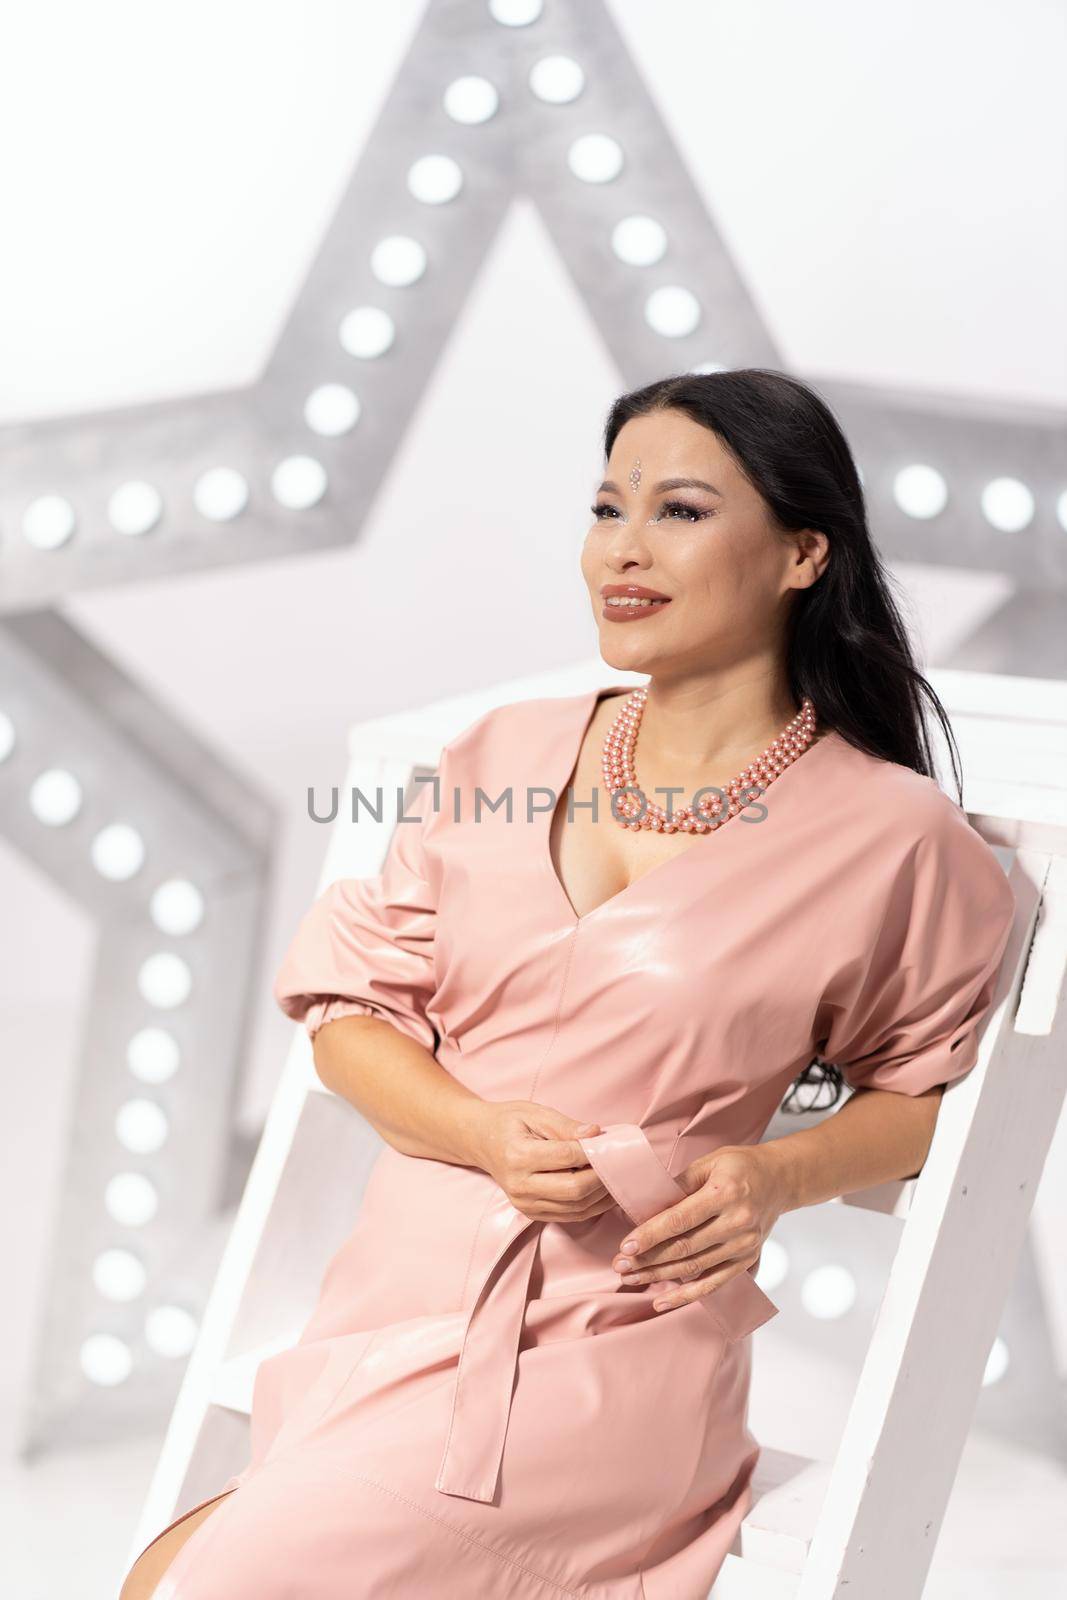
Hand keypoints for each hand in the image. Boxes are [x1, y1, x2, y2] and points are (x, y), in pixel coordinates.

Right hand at [470, 1102, 615, 1222]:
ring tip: (616, 1175)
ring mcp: (525, 1204)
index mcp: (518, 1156)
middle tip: (618, 1162)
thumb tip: (595, 1134)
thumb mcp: (534, 1113)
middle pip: (574, 1190)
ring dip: (601, 1194)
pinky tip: (603, 1190)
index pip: (566, 1157)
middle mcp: (520, 1185)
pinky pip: (570, 1216)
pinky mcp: (531, 1213)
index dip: (592, 1151)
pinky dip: (592, 1205)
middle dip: (602, 1177)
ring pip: (576, 1208)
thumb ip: (565, 1126)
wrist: (480, 1140)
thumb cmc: (509, 1122)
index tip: (608, 1142)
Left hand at [611, 1144, 787, 1311]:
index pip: (680, 1219)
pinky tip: (662, 1301)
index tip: (626, 1246)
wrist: (780, 1180)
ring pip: (694, 1268)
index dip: (651, 1235)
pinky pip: (713, 1284)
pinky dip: (686, 1295)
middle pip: (685, 1248)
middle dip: (648, 1259)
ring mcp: (744, 1245)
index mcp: (725, 1193)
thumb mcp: (709, 1163)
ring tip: (632, 1278)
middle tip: (620, 1265)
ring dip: (660, 1276)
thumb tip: (645, 1207)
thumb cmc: (739, 1166)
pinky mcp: (747, 1260)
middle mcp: (737, 1222)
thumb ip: (679, 1185)